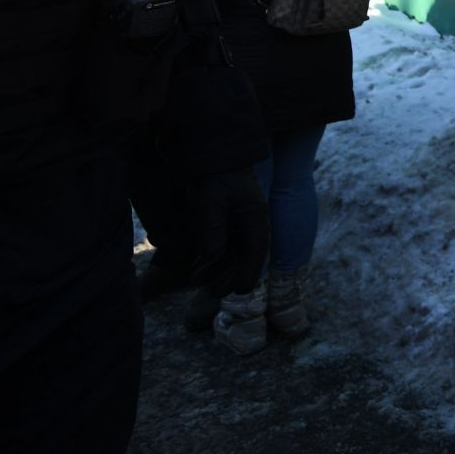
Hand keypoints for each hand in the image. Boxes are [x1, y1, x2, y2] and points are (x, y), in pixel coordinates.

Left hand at [191, 167, 268, 296]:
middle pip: (246, 260)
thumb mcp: (211, 206)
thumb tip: (209, 262)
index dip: (248, 273)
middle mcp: (252, 227)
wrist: (211, 162)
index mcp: (256, 220)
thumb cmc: (214, 180)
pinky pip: (224, 250)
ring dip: (219, 271)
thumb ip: (212, 234)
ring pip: (234, 258)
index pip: (257, 253)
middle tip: (213, 292)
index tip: (238, 290)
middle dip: (230, 277)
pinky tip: (197, 269)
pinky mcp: (228, 228)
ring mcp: (241, 228)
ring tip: (199, 284)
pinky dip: (212, 261)